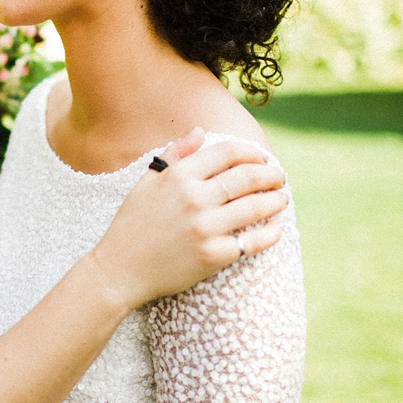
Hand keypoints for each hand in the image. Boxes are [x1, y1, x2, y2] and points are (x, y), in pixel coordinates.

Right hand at [90, 128, 287, 310]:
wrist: (120, 270)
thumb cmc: (132, 224)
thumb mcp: (146, 182)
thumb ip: (175, 154)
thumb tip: (200, 131)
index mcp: (179, 176)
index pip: (228, 153)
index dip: (251, 153)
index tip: (261, 159)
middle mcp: (194, 198)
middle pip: (248, 178)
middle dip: (270, 175)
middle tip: (278, 178)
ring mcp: (205, 228)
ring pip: (255, 207)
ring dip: (276, 201)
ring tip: (281, 199)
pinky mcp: (213, 256)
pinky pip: (252, 241)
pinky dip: (270, 234)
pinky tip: (276, 229)